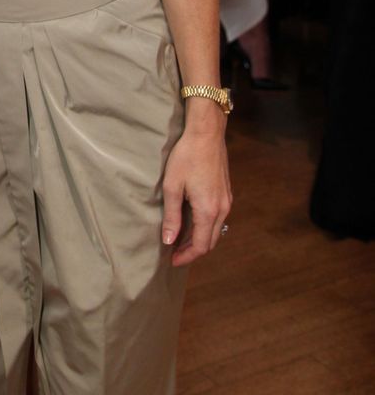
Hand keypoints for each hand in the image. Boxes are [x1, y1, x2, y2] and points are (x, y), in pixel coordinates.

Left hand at [160, 124, 231, 266]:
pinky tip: (191, 220)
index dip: (186, 256)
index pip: (200, 246)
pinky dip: (205, 226)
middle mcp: (222, 209)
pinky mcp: (226, 192)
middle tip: (174, 252)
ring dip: (199, 238)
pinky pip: (218, 218)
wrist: (207, 133)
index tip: (172, 260)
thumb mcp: (172, 187)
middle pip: (210, 241)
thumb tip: (168, 240)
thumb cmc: (186, 157)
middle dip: (193, 250)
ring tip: (180, 238)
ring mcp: (226, 200)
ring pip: (215, 230)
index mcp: (208, 211)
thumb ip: (171, 216)